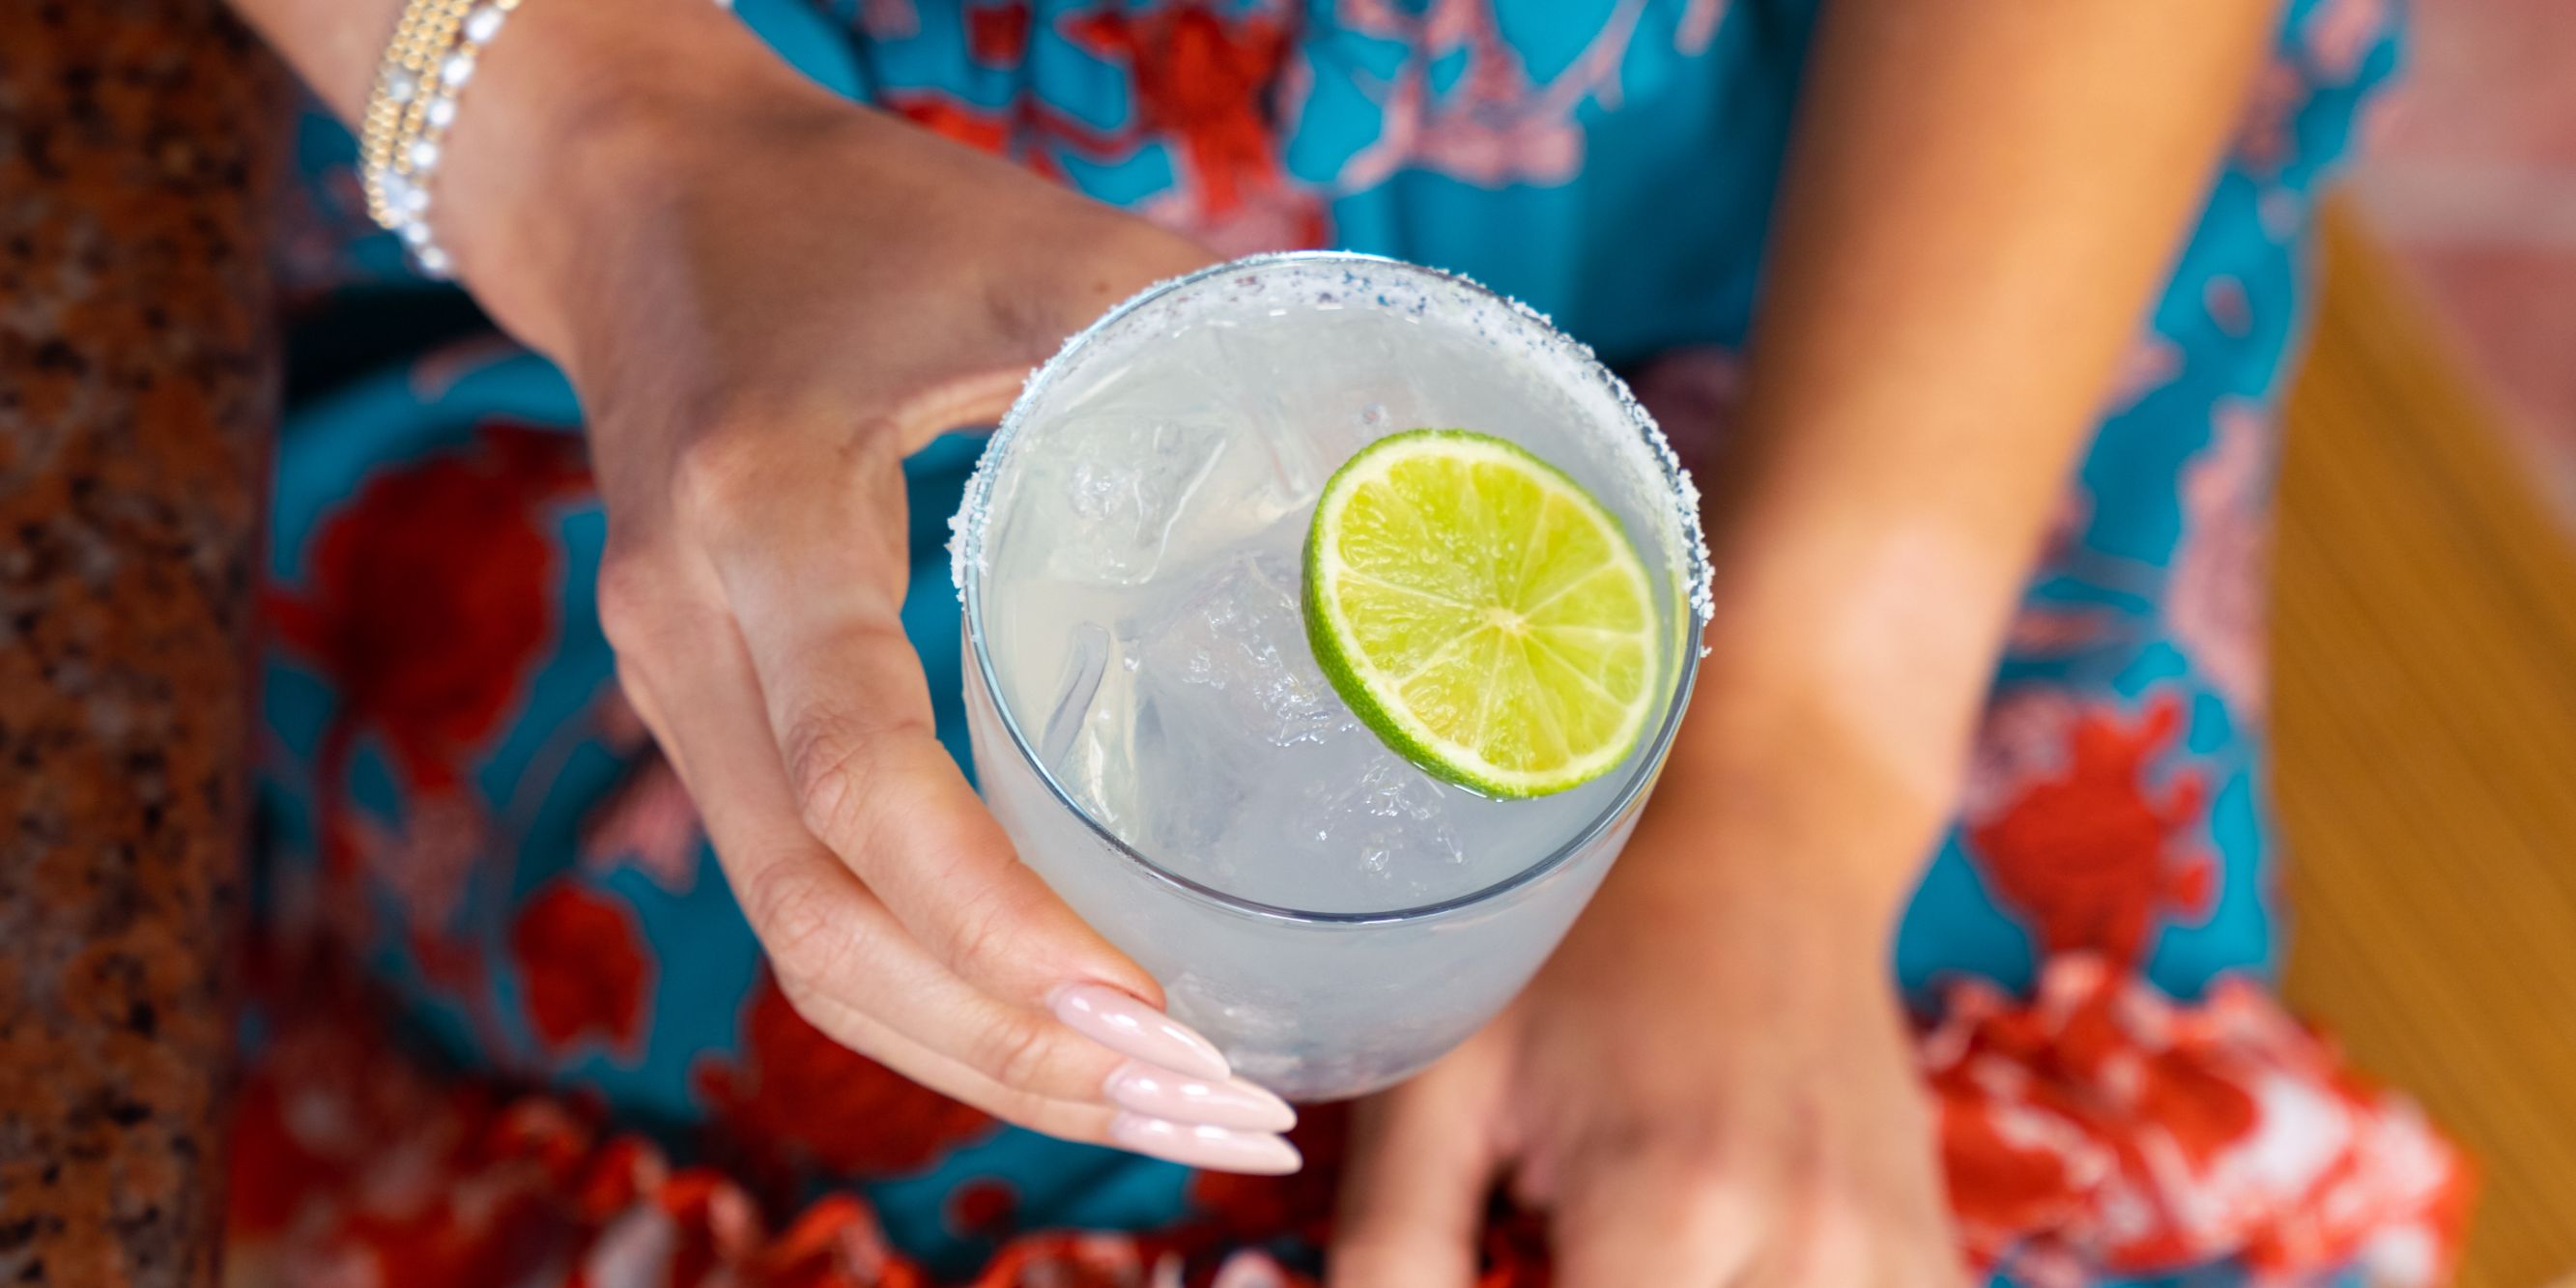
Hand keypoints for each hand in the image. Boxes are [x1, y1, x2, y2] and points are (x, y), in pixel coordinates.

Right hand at [429, 0, 1297, 1167]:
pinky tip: (1070, 1031)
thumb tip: (1395, 454)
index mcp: (756, 518)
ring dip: (981, 1061)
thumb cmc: (841, 210)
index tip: (1152, 1009)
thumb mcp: (1020, 243)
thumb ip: (1191, 331)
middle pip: (821, 928)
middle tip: (1218, 1114)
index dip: (994, 918)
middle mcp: (687, 641)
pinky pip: (804, 906)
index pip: (853, 778)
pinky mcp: (706, 725)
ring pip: (804, 952)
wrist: (635, 196)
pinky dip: (934, 995)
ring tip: (1173, 1114)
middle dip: (1018, 1055)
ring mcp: (676, 700)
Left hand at [1329, 744, 1968, 1284]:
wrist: (1762, 850)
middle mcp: (1807, 1249)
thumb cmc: (1574, 951)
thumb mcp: (1441, 1081)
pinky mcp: (1930, 1258)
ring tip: (1613, 1249)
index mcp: (1669, 1203)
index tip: (1496, 1277)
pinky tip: (1710, 1260)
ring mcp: (1889, 1260)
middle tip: (1542, 1253)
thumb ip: (1392, 1252)